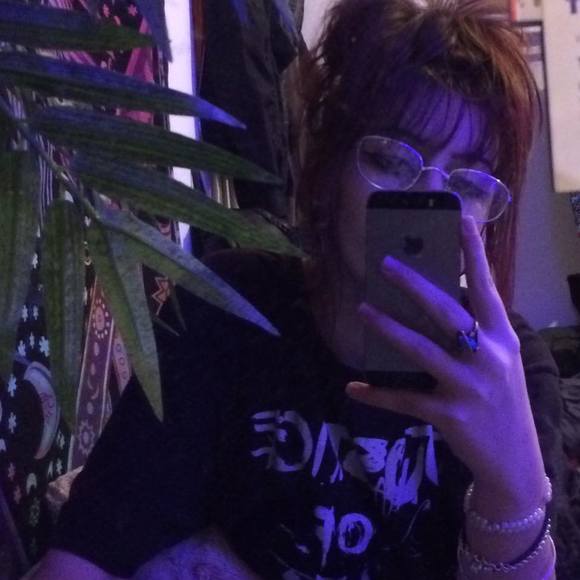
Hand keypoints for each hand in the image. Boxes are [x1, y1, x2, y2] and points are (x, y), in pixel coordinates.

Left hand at [345, 216, 545, 510]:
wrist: (515, 461)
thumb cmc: (502, 401)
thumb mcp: (499, 360)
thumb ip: (476, 332)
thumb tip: (436, 298)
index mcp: (502, 338)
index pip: (488, 288)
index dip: (474, 253)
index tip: (461, 220)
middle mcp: (489, 357)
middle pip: (448, 312)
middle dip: (415, 285)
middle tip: (386, 262)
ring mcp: (470, 387)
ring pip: (421, 350)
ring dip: (388, 328)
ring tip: (363, 310)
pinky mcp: (450, 415)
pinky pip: (405, 400)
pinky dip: (377, 395)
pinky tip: (354, 389)